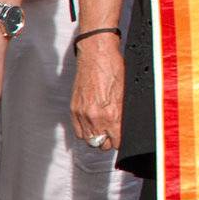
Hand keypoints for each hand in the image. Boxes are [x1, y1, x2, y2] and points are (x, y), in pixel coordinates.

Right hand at [70, 33, 124, 152]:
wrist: (96, 55)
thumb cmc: (114, 68)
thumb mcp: (125, 92)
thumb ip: (122, 113)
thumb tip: (122, 127)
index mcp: (111, 113)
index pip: (115, 141)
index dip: (120, 141)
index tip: (121, 139)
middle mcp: (95, 117)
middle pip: (101, 144)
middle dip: (108, 140)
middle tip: (112, 133)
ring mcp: (82, 114)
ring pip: (88, 140)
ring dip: (96, 137)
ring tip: (102, 129)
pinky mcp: (73, 109)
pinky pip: (78, 131)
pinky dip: (85, 131)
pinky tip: (92, 125)